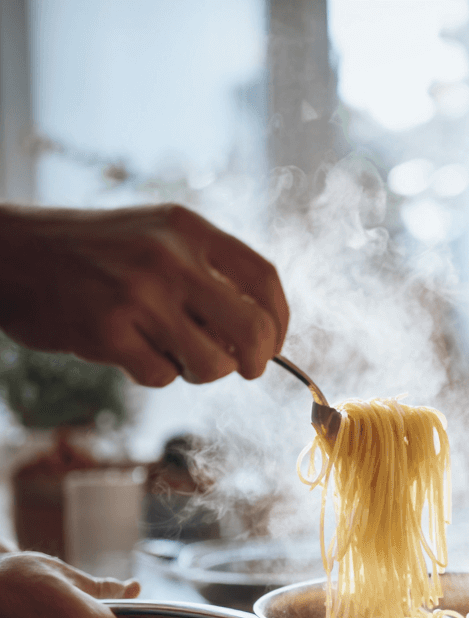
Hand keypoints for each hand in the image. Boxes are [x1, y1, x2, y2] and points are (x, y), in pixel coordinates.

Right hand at [0, 203, 288, 385]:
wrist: (9, 253)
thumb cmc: (93, 254)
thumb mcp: (156, 237)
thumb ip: (207, 272)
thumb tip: (262, 333)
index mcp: (189, 229)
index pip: (264, 280)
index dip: (281, 322)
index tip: (274, 345)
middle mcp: (171, 257)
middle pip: (253, 330)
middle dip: (257, 362)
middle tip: (244, 369)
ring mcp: (140, 294)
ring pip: (214, 364)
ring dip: (201, 372)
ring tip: (173, 353)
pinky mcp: (110, 331)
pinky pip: (164, 376)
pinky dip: (156, 374)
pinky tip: (132, 351)